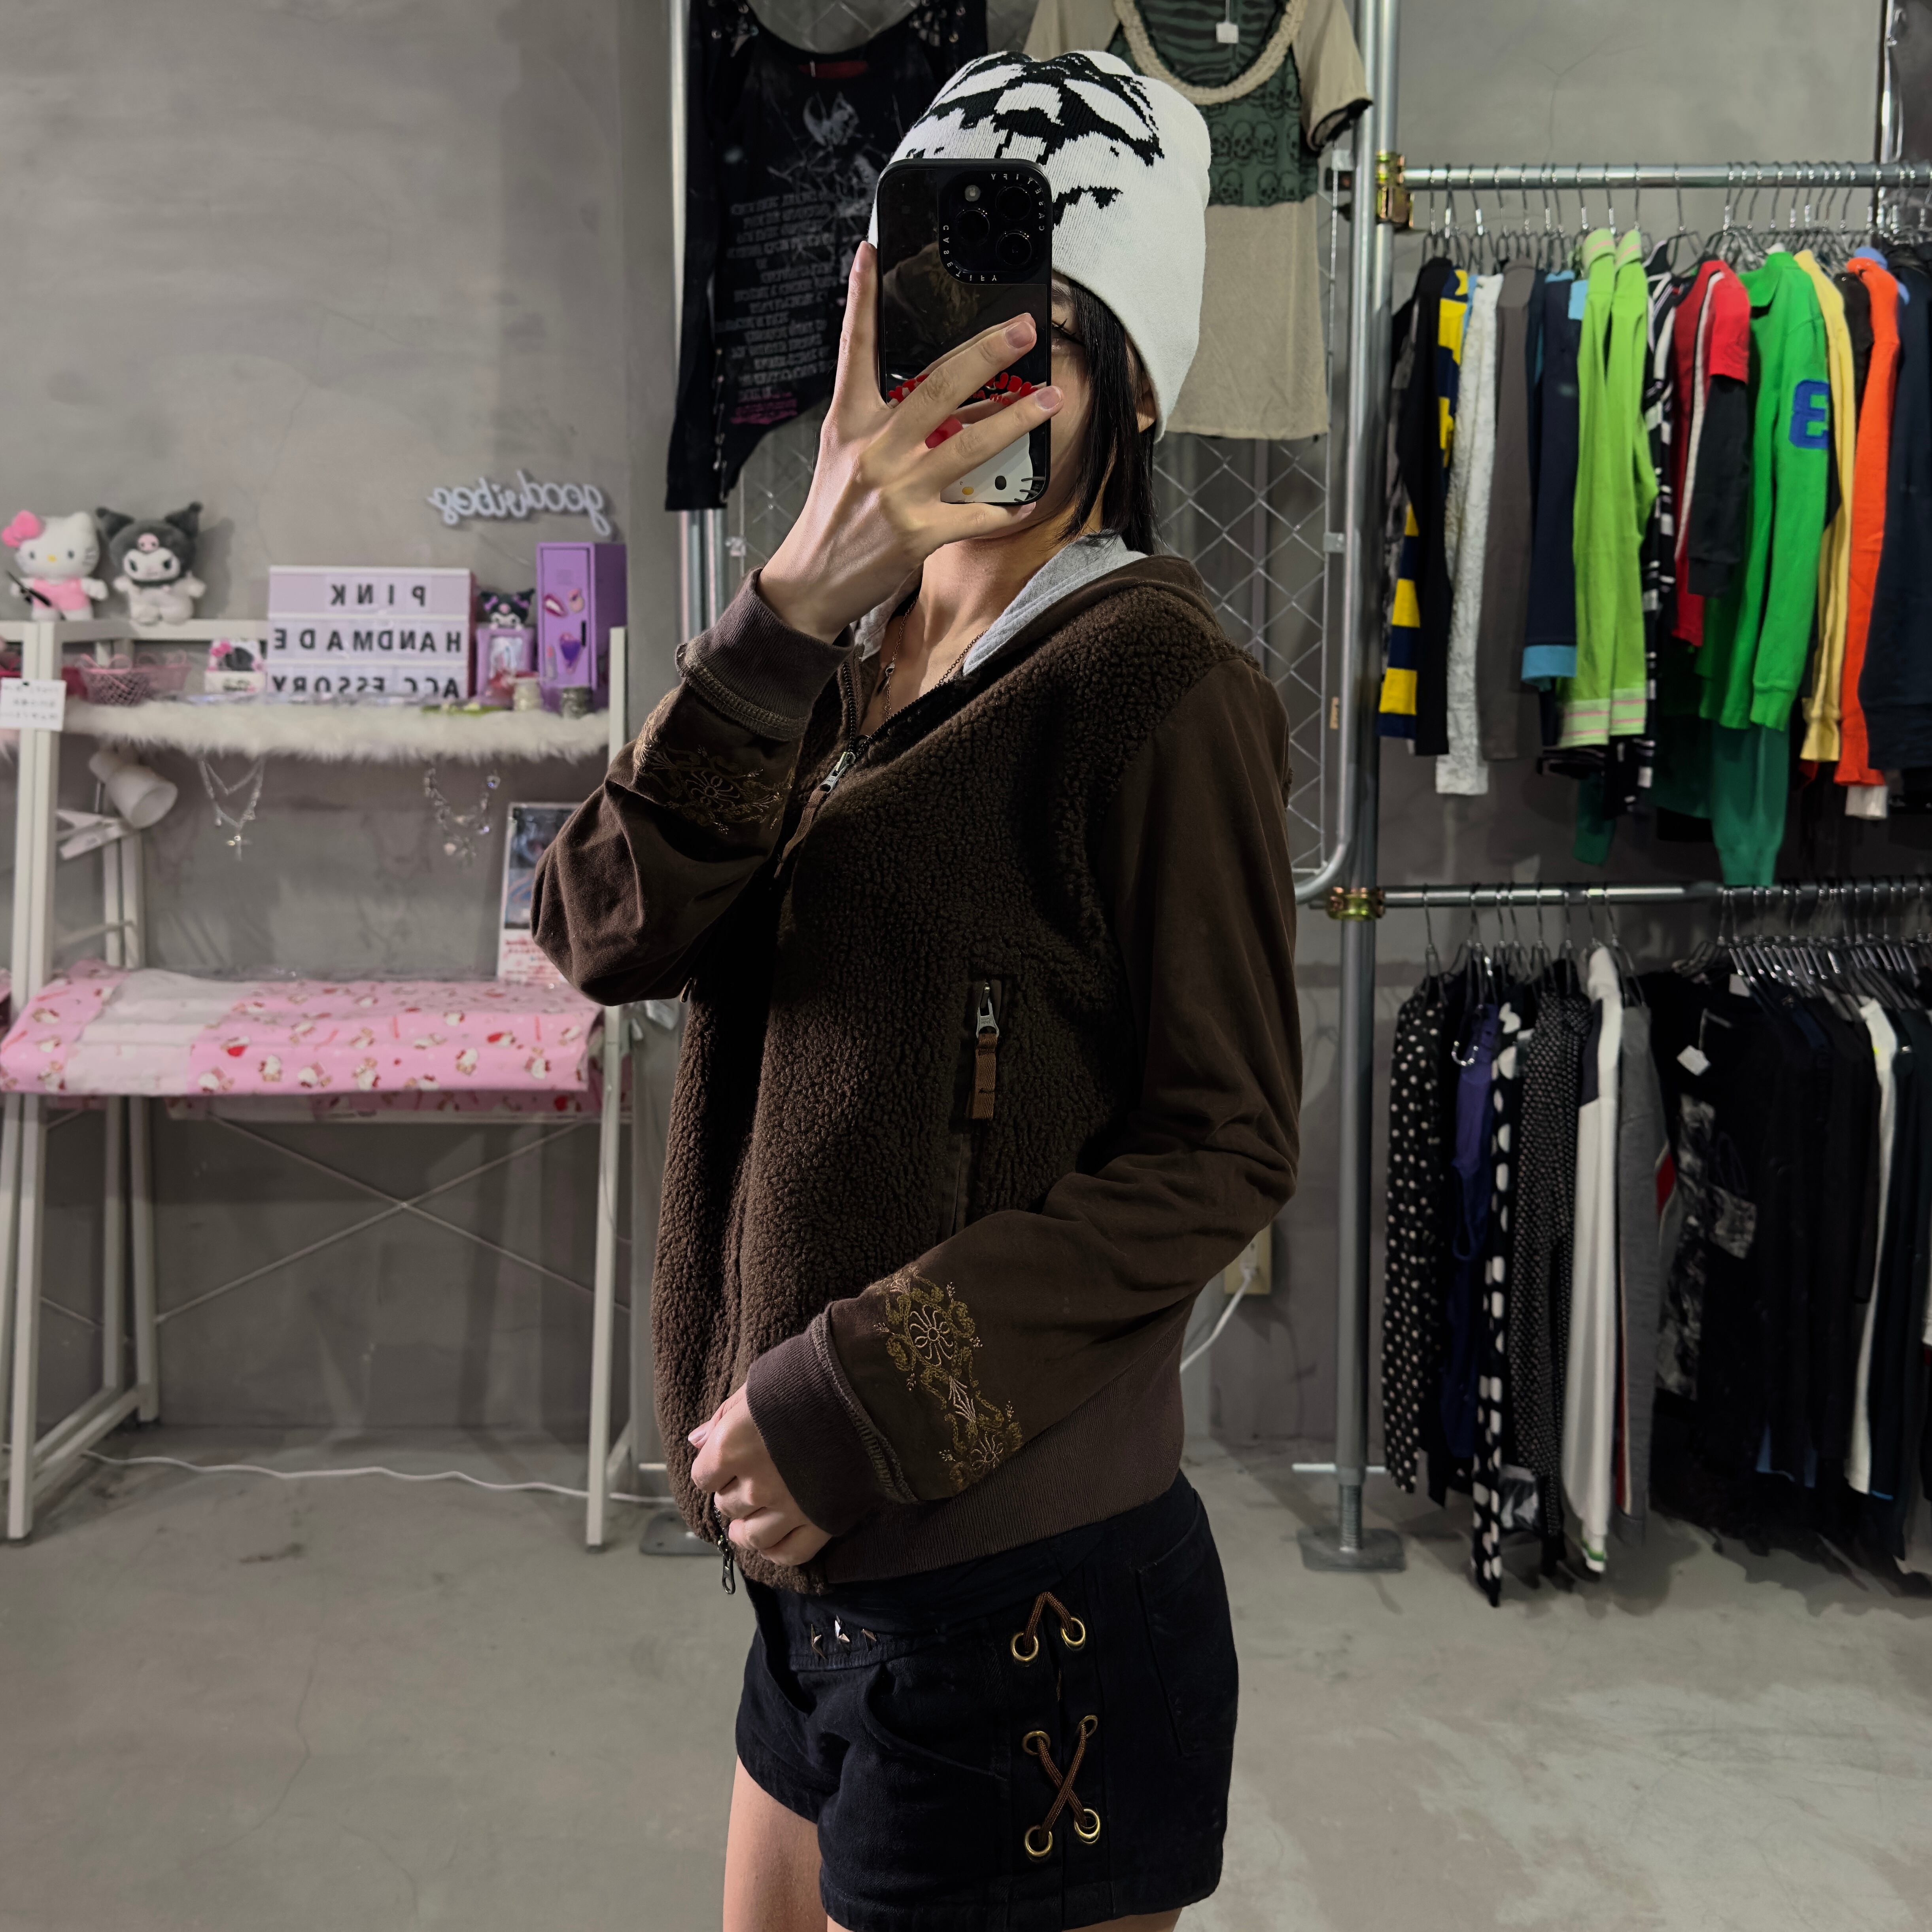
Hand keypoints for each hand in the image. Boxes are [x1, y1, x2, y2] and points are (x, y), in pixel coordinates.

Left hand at [689, 1384, 831, 1567]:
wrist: (867, 1390)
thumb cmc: (809, 1379)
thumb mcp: (758, 1386)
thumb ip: (723, 1417)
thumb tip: (695, 1442)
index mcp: (733, 1446)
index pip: (703, 1477)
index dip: (714, 1469)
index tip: (728, 1461)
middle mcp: (756, 1482)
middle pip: (727, 1506)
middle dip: (733, 1494)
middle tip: (750, 1480)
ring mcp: (789, 1507)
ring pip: (751, 1537)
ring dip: (746, 1530)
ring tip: (752, 1520)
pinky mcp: (822, 1521)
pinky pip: (790, 1553)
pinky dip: (776, 1552)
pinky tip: (773, 1541)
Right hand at [757, 243, 1063, 642]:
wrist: (813, 580)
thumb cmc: (835, 514)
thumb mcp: (844, 456)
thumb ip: (883, 421)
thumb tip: (940, 394)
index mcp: (849, 424)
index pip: (854, 352)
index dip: (860, 300)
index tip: (870, 253)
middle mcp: (874, 451)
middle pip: (936, 388)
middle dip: (985, 354)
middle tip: (1023, 329)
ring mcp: (898, 491)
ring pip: (969, 444)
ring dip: (1016, 419)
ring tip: (1051, 399)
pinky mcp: (918, 533)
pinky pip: (977, 515)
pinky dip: (1006, 509)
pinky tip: (1027, 500)